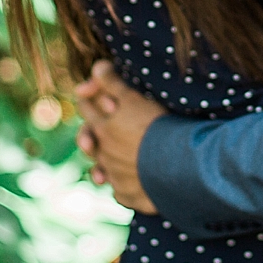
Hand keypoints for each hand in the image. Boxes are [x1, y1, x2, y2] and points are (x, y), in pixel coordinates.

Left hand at [72, 61, 160, 213]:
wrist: (176, 166)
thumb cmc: (156, 128)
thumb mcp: (134, 100)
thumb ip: (113, 83)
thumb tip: (97, 66)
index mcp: (103, 128)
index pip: (87, 109)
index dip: (86, 98)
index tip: (85, 93)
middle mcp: (105, 154)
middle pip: (89, 142)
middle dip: (87, 137)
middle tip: (88, 138)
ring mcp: (116, 177)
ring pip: (102, 171)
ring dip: (102, 167)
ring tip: (102, 171)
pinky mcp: (129, 196)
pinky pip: (120, 192)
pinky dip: (122, 186)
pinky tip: (128, 184)